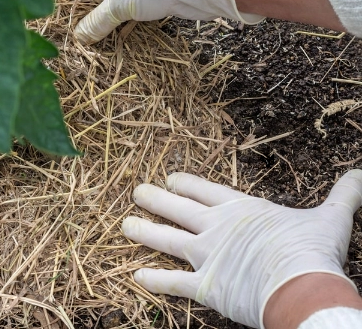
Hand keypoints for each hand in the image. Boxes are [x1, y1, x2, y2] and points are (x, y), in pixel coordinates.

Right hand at [72, 0, 263, 44]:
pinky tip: (114, 40)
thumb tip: (78, 37)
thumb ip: (96, 23)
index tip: (62, 27)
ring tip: (92, 45)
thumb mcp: (118, 6)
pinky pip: (128, 13)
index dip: (70, 6)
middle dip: (88, 19)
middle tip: (77, 41)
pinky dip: (121, 25)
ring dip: (105, 25)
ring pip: (112, 7)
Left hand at [122, 170, 361, 327]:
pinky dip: (154, 280)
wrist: (303, 286)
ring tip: (124, 225)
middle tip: (136, 192)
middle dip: (156, 200)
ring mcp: (206, 255)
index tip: (170, 177)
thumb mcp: (331, 216)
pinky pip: (172, 283)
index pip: (205, 190)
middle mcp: (215, 228)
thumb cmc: (313, 250)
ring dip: (144, 232)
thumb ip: (344, 194)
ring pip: (166, 240)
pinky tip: (136, 276)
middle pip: (178, 209)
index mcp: (240, 209)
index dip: (186, 183)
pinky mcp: (204, 285)